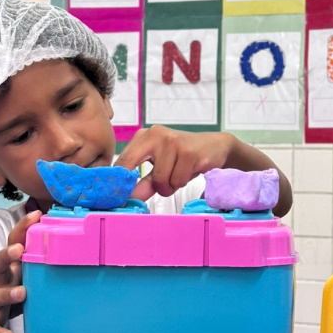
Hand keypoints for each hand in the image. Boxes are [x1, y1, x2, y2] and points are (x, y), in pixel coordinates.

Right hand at [0, 210, 40, 332]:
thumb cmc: (6, 291)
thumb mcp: (19, 276)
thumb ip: (37, 264)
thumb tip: (74, 248)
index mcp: (10, 268)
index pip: (13, 243)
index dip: (23, 229)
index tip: (36, 215)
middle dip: (7, 254)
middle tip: (19, 249)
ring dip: (9, 293)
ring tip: (22, 292)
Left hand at [116, 127, 235, 200]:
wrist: (216, 146)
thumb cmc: (185, 158)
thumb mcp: (162, 168)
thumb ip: (145, 182)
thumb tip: (131, 198)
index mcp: (144, 136)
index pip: (122, 161)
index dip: (118, 181)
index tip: (117, 197)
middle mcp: (155, 134)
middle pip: (131, 167)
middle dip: (140, 185)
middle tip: (146, 193)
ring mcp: (171, 141)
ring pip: (159, 180)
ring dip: (170, 186)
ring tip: (179, 175)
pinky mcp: (188, 151)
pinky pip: (177, 180)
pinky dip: (182, 183)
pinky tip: (189, 172)